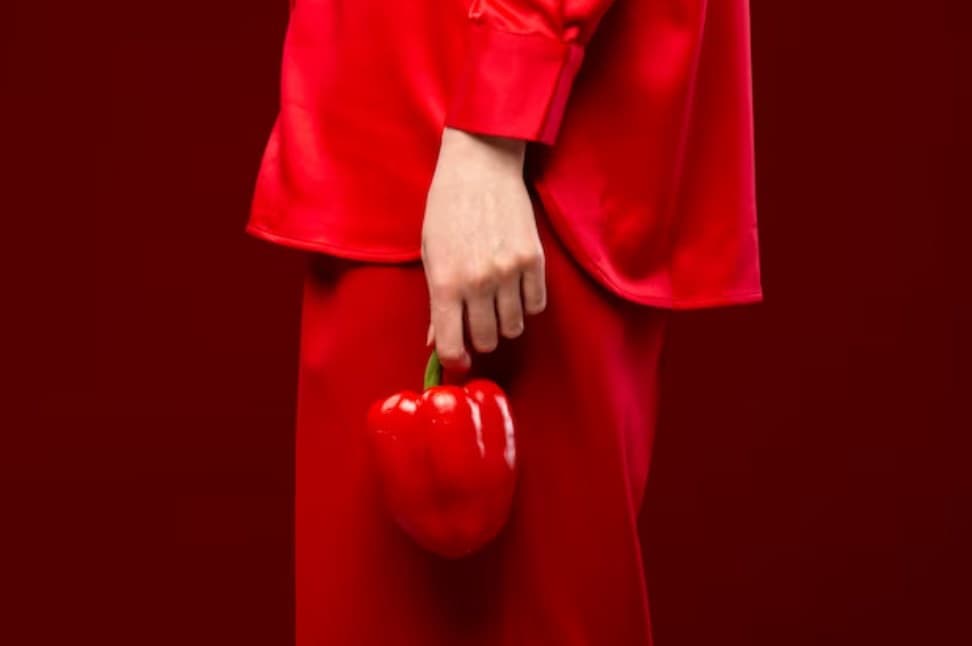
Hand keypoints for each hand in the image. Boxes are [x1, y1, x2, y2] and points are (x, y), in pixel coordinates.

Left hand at [421, 127, 546, 373]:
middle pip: (487, 341)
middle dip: (480, 339)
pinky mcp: (533, 260)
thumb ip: (435, 301)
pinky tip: (515, 291)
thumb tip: (436, 341)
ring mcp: (508, 272)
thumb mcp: (430, 254)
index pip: (452, 345)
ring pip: (513, 327)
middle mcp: (478, 282)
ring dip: (504, 324)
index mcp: (445, 282)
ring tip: (496, 305)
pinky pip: (536, 305)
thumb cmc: (447, 209)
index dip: (455, 359)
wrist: (480, 167)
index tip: (458, 358)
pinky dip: (526, 306)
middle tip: (476, 325)